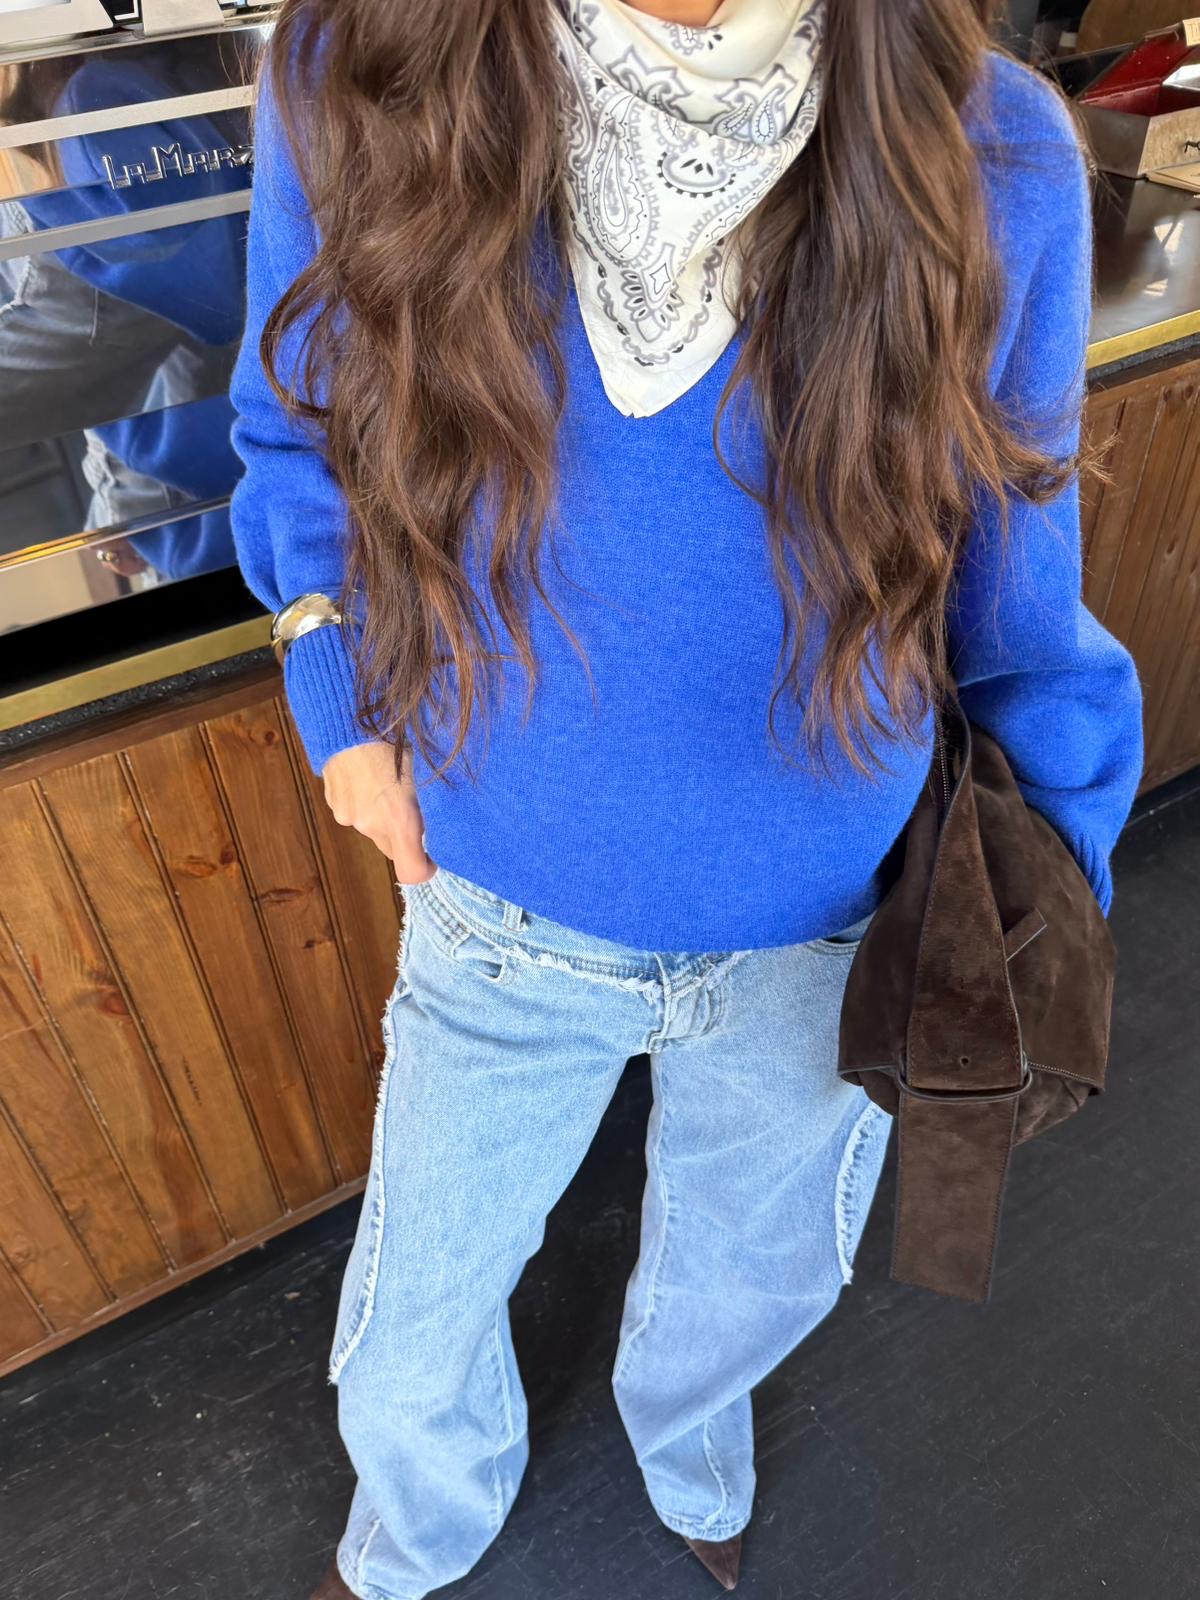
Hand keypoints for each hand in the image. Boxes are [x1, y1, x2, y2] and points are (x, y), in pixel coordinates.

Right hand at [322, 741, 435, 883]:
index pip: (411, 873)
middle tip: (415, 807)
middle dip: (406, 837)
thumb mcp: (426, 771)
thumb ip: (432, 805)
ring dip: (383, 818)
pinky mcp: (334, 804)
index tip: (434, 857)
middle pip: (393, 850)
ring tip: (388, 782)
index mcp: (399, 820)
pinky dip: (364, 804)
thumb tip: (443, 822)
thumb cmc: (396, 739)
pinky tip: (368, 776)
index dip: (425, 870)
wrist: (348, 719)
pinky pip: (355, 813)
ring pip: (373, 829)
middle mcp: (370, 825)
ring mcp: (348, 816)